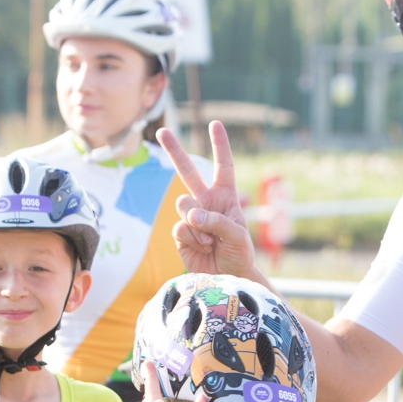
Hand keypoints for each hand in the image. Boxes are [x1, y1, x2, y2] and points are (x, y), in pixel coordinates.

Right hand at [160, 123, 260, 279]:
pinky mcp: (180, 234)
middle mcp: (206, 202)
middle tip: (162, 132)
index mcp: (225, 196)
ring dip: (198, 225)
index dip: (220, 145)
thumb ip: (217, 221)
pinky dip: (192, 239)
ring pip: (183, 205)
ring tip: (211, 240)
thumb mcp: (238, 235)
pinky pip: (180, 228)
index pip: (223, 166)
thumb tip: (192, 215)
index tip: (215, 124)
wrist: (227, 277)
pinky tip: (202, 248)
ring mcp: (191, 217)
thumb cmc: (240, 253)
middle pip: (187, 172)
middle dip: (174, 151)